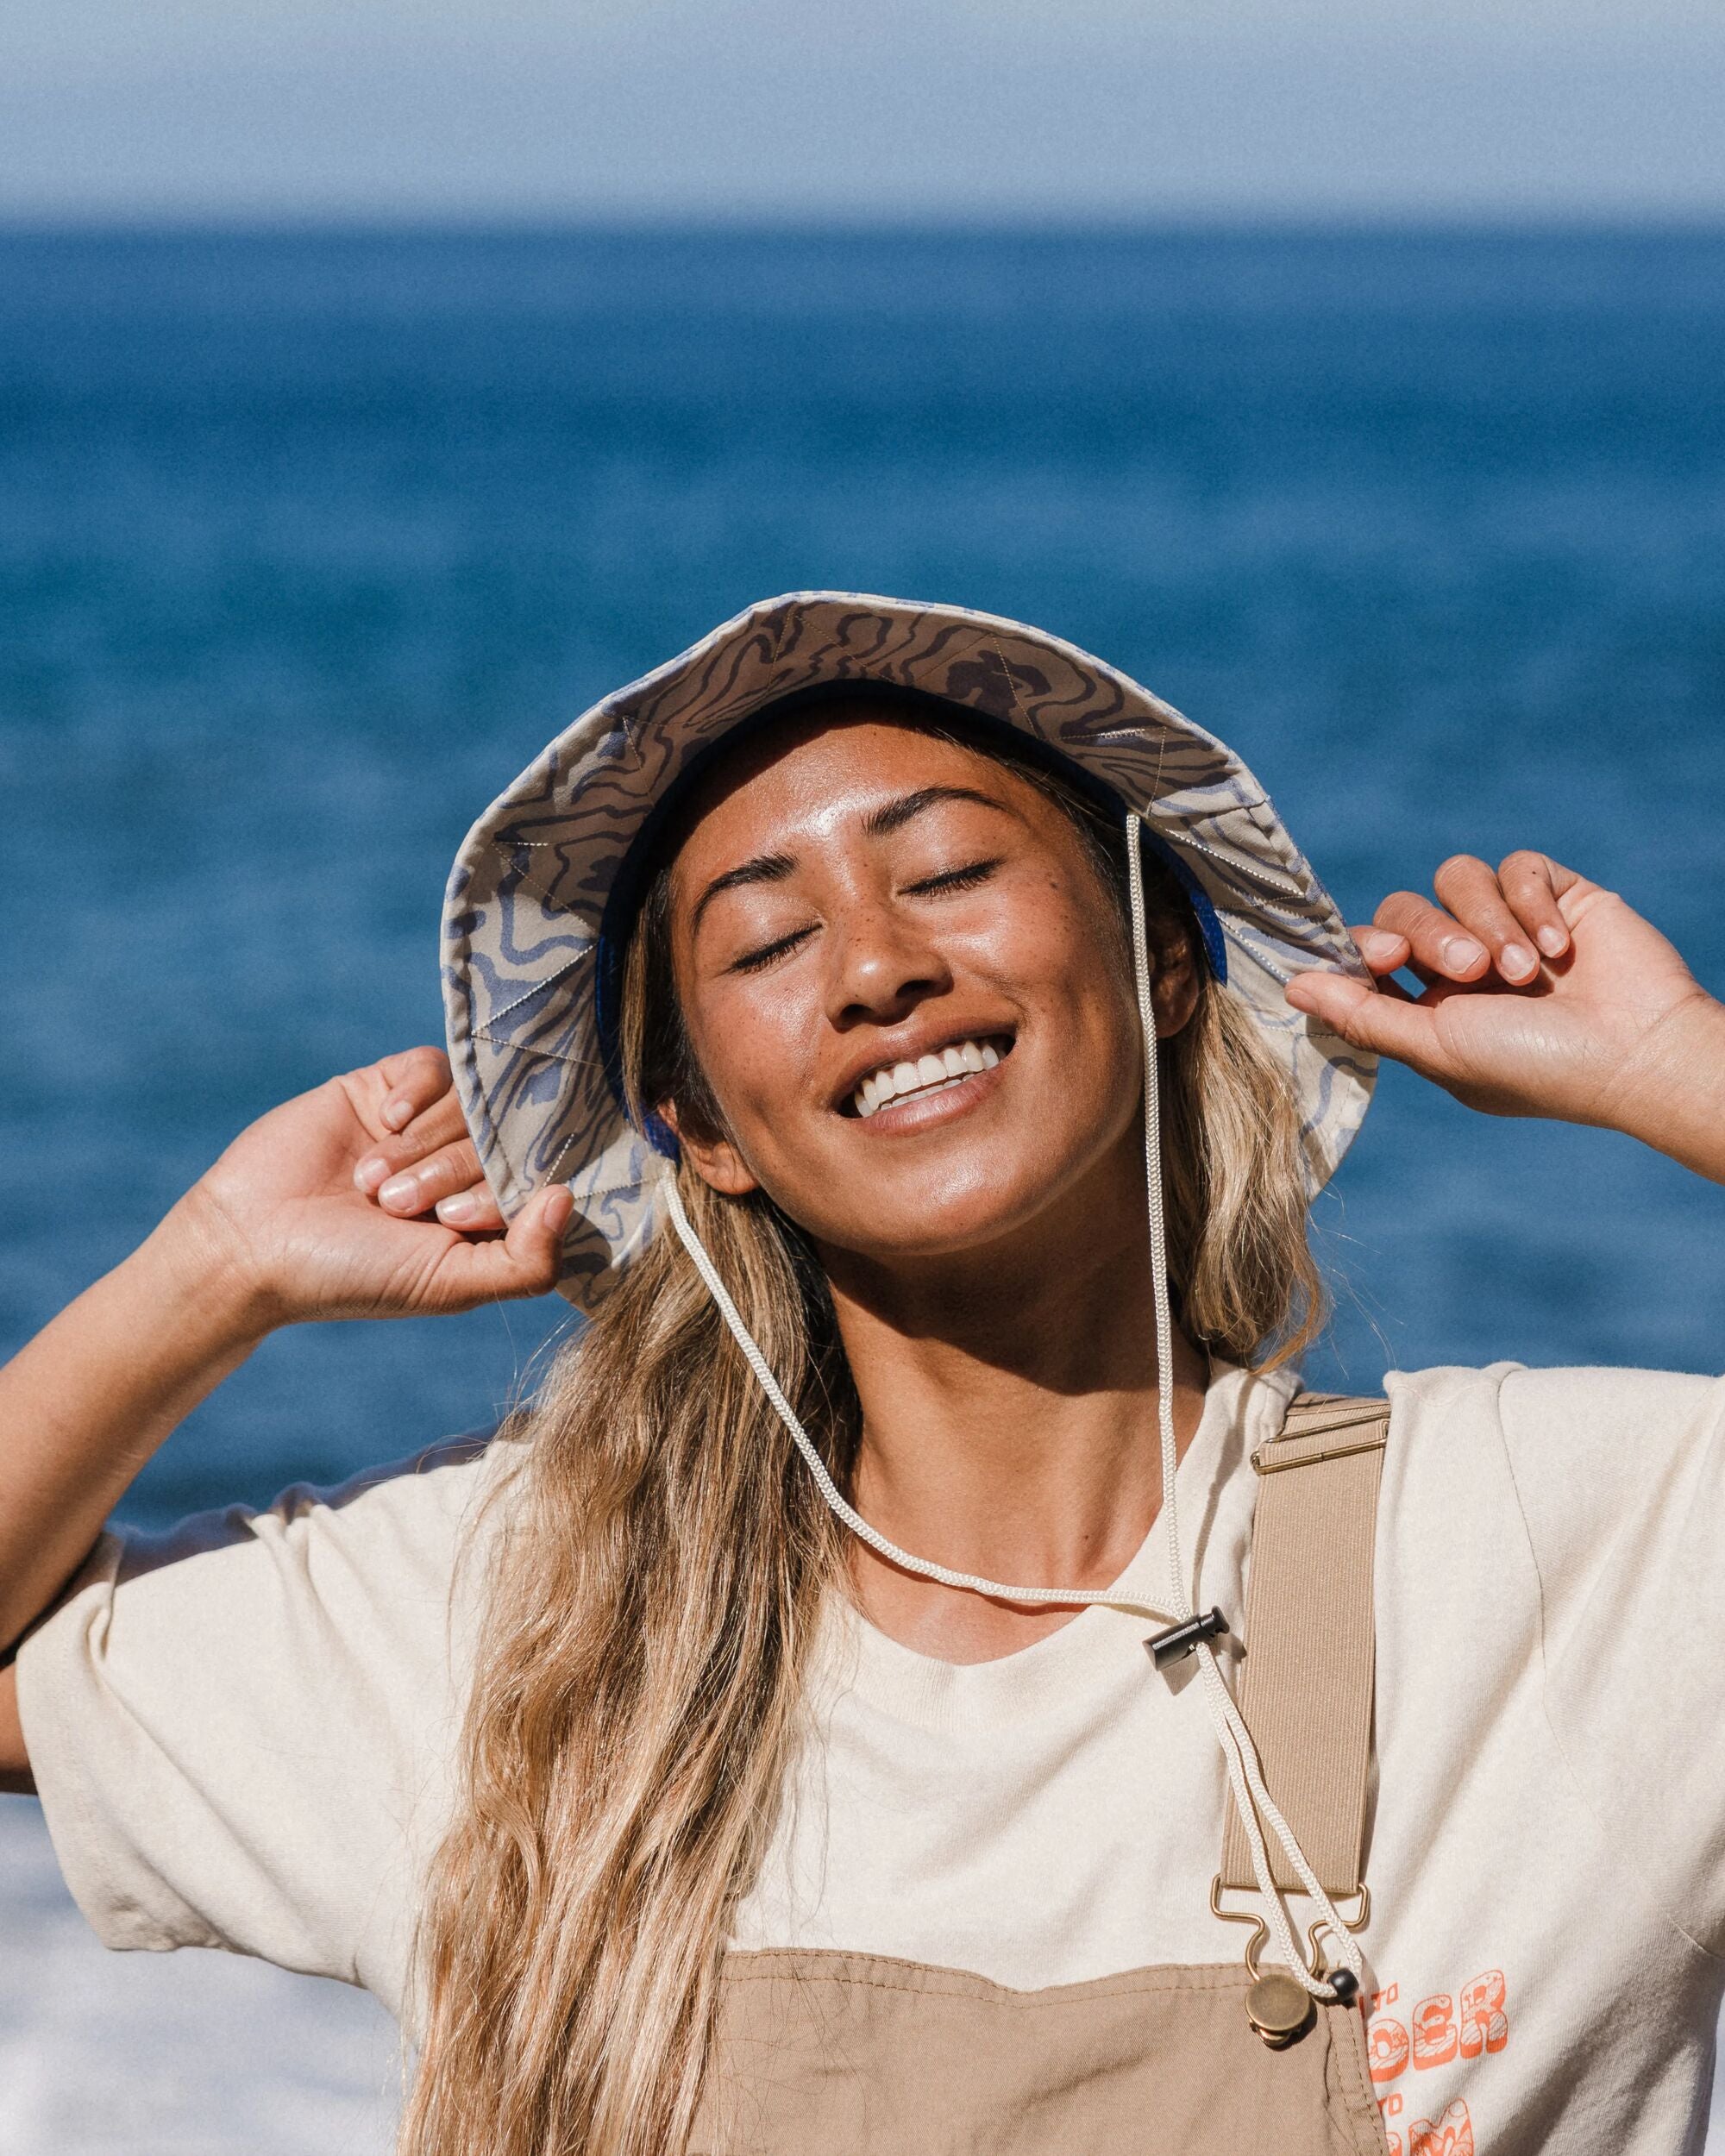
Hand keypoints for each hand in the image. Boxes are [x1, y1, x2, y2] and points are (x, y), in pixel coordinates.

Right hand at [168, 1046, 570, 1329]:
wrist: (250, 1244)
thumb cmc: (351, 1276)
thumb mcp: (448, 1284)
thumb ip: (524, 1262)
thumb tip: (567, 1198)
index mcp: (488, 1218)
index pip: (540, 1179)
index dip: (506, 1192)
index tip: (453, 1219)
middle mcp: (465, 1168)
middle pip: (506, 1137)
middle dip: (455, 1170)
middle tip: (399, 1206)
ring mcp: (426, 1127)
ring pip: (472, 1100)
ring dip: (427, 1141)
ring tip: (375, 1184)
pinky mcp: (386, 1089)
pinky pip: (434, 1066)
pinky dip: (418, 1093)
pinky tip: (384, 1124)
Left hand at [1285, 851, 1717, 1140]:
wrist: (1636, 1051)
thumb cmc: (1535, 1066)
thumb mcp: (1436, 1047)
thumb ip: (1362, 1013)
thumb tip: (1290, 985)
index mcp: (1428, 1005)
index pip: (1369, 952)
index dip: (1365, 947)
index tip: (1383, 961)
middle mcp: (1462, 961)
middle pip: (1404, 908)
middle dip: (1431, 936)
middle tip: (1471, 971)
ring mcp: (1509, 924)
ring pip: (1456, 878)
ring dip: (1488, 922)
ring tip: (1525, 971)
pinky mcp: (1556, 894)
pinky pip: (1516, 865)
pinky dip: (1532, 903)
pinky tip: (1561, 947)